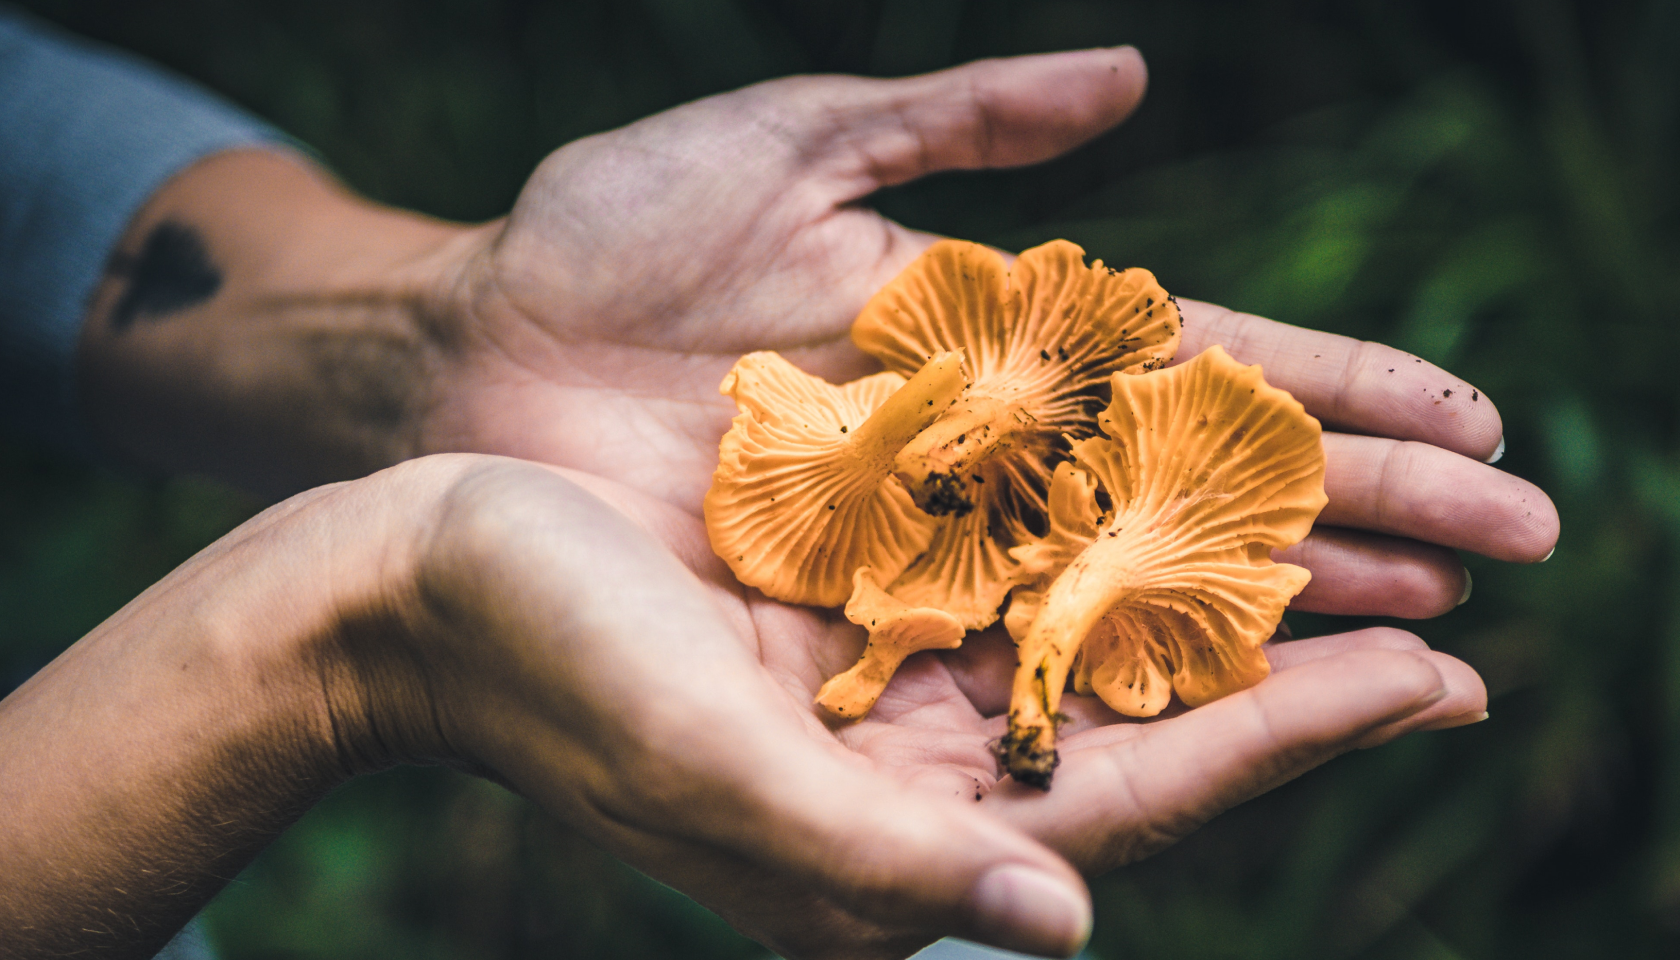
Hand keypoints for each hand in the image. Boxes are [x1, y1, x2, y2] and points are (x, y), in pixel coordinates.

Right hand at [399, 459, 1489, 958]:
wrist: (416, 583)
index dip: (1288, 743)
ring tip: (1349, 569)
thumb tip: (1064, 918)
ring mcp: (878, 695)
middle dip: (1294, 688)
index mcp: (882, 842)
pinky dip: (1105, 555)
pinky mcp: (846, 616)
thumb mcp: (708, 768)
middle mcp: (901, 777)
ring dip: (1218, 615)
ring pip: (1090, 655)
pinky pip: (1010, 588)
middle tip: (1448, 635)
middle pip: (1142, 735)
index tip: (1436, 685)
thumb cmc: (543, 668)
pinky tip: (1175, 512)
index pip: (1132, 802)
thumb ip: (876, 857)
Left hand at [426, 47, 1557, 617]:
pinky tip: (1246, 710)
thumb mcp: (785, 144)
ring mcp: (930, 544)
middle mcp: (987, 451)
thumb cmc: (608, 238)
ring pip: (1139, 583)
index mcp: (993, 332)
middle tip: (1519, 549)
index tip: (1474, 422)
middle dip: (1366, 512)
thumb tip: (1130, 76)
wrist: (468, 358)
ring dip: (1289, 609)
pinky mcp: (858, 619)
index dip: (1342, 388)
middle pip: (1205, 485)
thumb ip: (954, 117)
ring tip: (1434, 643)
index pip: (1206, 361)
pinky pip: (1013, 655)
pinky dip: (1127, 677)